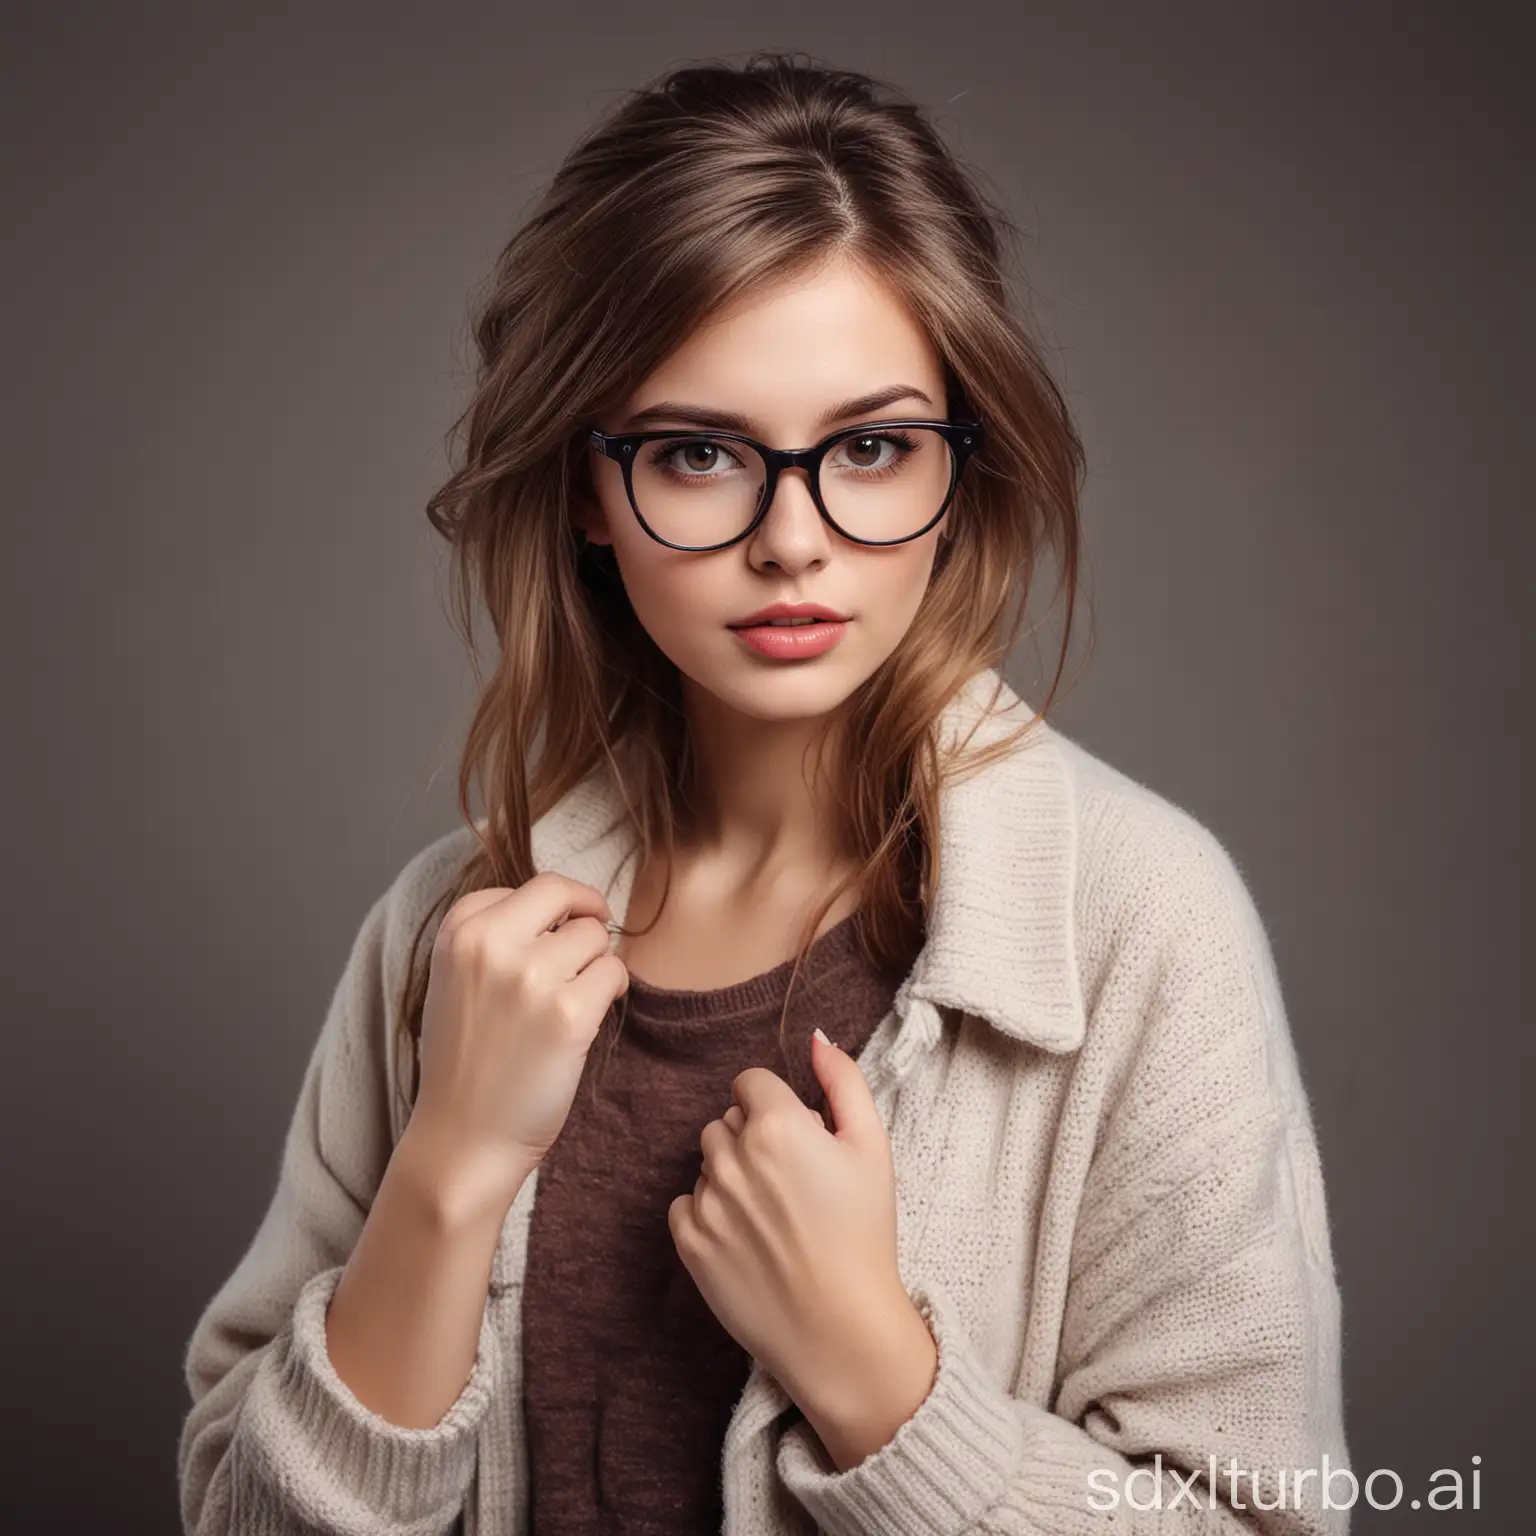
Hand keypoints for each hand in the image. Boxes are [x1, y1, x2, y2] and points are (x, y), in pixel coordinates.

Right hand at [409, 872, 629, 1206]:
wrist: (463, 1138)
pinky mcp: (570, 1013)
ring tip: (571, 1000)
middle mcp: (491, 945)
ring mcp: (531, 977)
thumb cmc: (465, 1061)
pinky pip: (615, 973)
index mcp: (458, 932)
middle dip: (583, 915)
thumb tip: (563, 904)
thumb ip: (494, 936)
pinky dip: (611, 992)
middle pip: (563, 894)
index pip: (526, 887)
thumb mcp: (454, 979)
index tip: (554, 932)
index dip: (552, 908)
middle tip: (588, 943)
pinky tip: (588, 1018)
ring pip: (594, 936)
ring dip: (595, 963)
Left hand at [667, 1031, 915, 1418]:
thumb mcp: (872, 1147)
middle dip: (754, 1137)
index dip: (777, 1106)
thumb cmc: (863, 1234)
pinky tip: (749, 1239)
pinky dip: (711, 1213)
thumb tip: (816, 1038)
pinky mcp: (689, 1241)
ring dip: (733, 1174)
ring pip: (708, 1160)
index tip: (799, 1139)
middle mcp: (733, 1156)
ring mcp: (707, 1200)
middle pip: (728, 1120)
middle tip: (794, 1182)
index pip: (750, 1082)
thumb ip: (844, 1081)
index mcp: (777, 1125)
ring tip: (774, 1214)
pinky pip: (687, 1203)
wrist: (840, 1329)